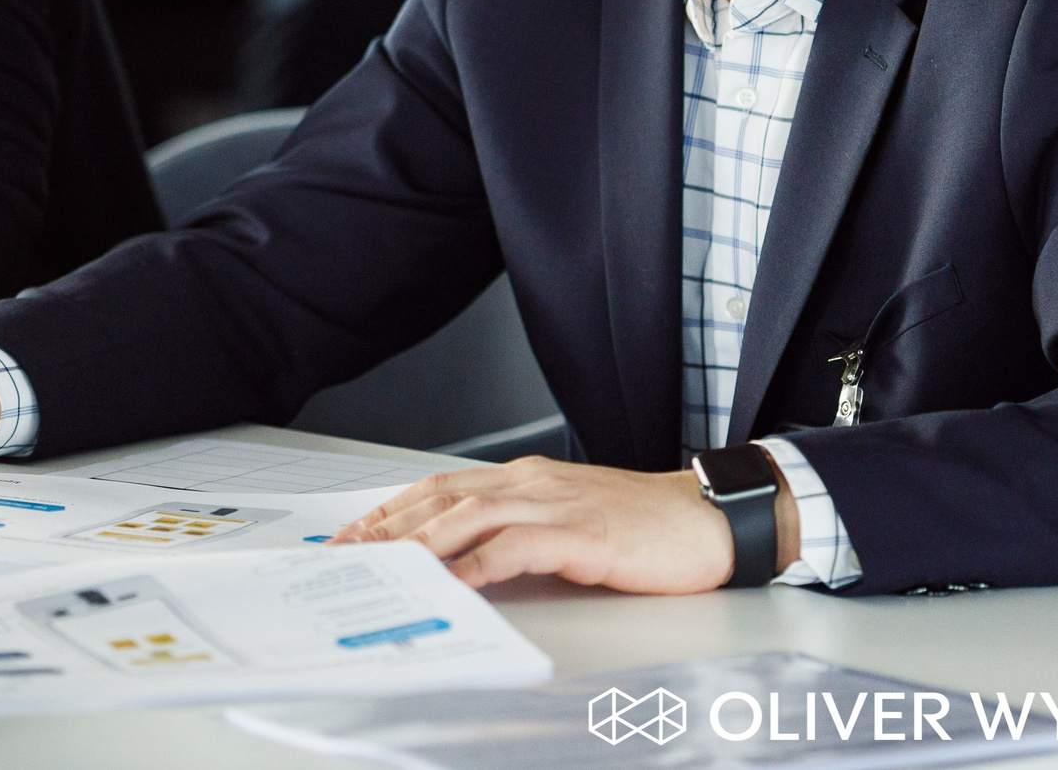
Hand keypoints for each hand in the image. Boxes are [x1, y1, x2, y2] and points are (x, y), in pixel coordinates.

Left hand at [331, 456, 795, 593]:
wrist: (708, 517)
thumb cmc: (644, 525)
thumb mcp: (569, 518)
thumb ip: (521, 528)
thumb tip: (469, 557)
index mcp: (525, 477)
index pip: (442, 486)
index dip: (394, 508)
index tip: (356, 531)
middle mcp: (531, 483)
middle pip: (442, 497)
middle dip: (389, 524)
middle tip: (350, 549)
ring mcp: (556, 504)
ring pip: (469, 516)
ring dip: (420, 541)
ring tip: (386, 563)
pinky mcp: (581, 534)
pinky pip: (518, 546)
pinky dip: (480, 563)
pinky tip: (456, 581)